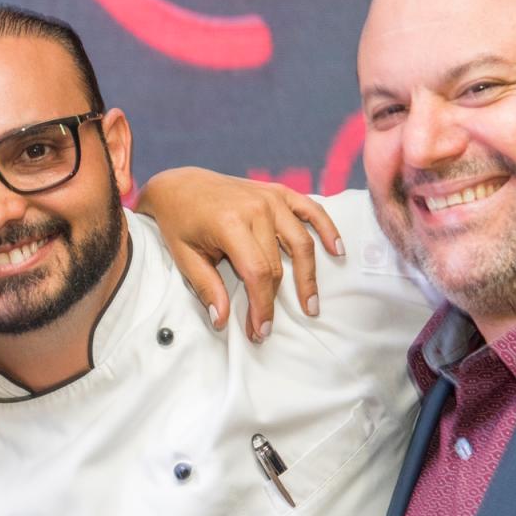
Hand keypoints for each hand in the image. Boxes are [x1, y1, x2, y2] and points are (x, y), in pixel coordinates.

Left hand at [135, 168, 343, 340]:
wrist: (180, 184)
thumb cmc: (179, 222)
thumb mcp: (184, 257)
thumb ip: (207, 288)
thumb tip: (222, 321)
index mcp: (231, 223)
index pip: (257, 273)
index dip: (262, 306)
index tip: (259, 330)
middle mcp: (256, 209)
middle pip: (277, 264)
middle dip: (274, 300)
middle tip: (269, 326)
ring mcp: (270, 198)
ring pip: (300, 243)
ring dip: (309, 277)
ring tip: (311, 305)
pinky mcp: (278, 192)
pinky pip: (311, 209)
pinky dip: (327, 229)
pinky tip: (336, 250)